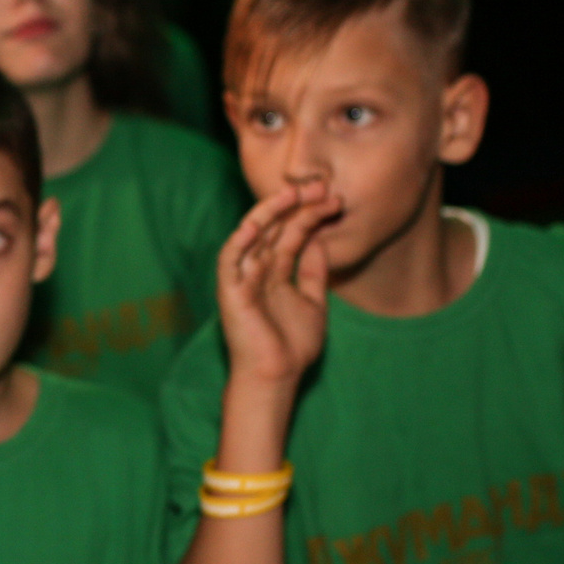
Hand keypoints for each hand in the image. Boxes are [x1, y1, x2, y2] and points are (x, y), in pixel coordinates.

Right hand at [216, 185, 338, 389]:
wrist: (277, 376)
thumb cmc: (292, 346)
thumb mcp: (314, 303)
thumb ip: (314, 272)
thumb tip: (319, 241)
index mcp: (276, 271)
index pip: (292, 233)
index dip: (311, 214)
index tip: (334, 200)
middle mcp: (257, 269)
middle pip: (275, 227)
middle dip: (296, 205)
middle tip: (320, 187)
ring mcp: (242, 277)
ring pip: (252, 234)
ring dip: (270, 212)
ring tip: (292, 194)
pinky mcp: (229, 290)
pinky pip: (230, 258)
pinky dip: (241, 239)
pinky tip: (258, 222)